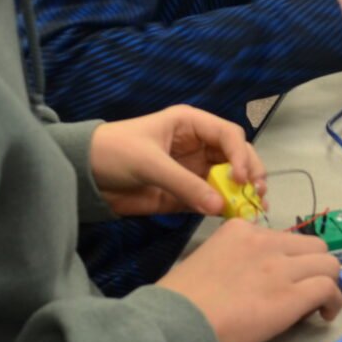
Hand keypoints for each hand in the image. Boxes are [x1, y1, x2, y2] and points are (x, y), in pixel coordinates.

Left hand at [90, 106, 263, 217]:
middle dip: (250, 173)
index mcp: (190, 124)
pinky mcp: (185, 194)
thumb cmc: (113, 153)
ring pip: (229, 180)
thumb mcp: (149, 163)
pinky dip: (225, 208)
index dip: (241, 154)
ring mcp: (193, 170)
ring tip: (254, 208)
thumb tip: (220, 206)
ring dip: (243, 193)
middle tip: (257, 194)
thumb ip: (184, 184)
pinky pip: (211, 200)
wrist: (84, 177)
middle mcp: (198, 145)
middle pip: (236, 156)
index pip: (228, 135)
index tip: (243, 177)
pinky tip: (235, 217)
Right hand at [160, 219, 341, 341]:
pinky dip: (334, 302)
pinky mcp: (292, 295)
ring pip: (328, 263)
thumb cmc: (179, 299)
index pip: (282, 238)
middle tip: (304, 290)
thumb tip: (250, 279)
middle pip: (313, 245)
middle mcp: (265, 242)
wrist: (177, 320)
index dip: (287, 260)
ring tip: (318, 304)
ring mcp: (281, 267)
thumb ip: (233, 259)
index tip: (280, 279)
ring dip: (327, 283)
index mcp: (241, 230)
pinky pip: (329, 288)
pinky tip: (324, 314)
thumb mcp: (205, 259)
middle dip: (313, 267)